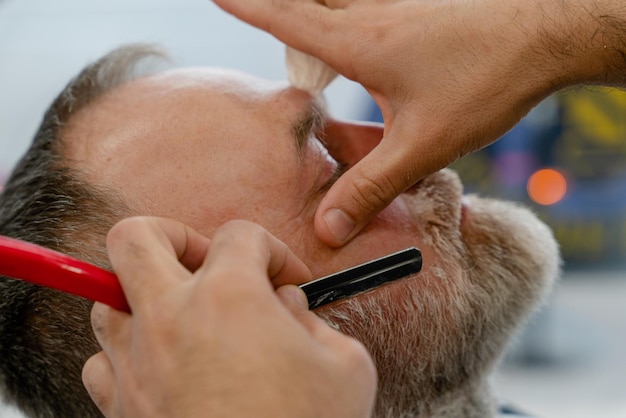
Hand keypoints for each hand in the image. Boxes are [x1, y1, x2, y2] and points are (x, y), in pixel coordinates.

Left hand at [82, 217, 376, 417]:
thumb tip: (288, 309)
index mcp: (230, 295)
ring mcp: (136, 361)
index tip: (288, 282)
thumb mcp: (346, 366)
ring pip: (105, 299)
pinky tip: (160, 368)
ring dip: (143, 299)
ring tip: (183, 318)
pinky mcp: (119, 407)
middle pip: (135, 237)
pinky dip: (126, 356)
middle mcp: (171, 317)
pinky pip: (101, 362)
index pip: (240, 234)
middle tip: (201, 260)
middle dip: (170, 235)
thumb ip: (315, 323)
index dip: (273, 251)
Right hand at [212, 0, 625, 245]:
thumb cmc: (486, 81)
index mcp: (360, 42)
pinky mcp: (418, 5)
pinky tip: (374, 45)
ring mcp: (396, 2)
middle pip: (308, 1)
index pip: (285, 17)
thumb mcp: (423, 145)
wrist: (547, 35)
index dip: (247, 7)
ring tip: (317, 53)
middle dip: (278, 10)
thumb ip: (371, 186)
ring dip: (318, 13)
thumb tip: (328, 224)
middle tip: (268, 26)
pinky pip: (368, 4)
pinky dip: (352, 15)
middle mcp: (370, 13)